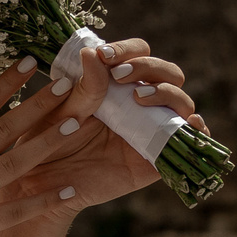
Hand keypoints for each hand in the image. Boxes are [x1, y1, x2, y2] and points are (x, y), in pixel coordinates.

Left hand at [0, 39, 203, 224]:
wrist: (39, 186)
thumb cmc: (44, 141)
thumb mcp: (60, 112)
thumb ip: (82, 88)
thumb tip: (92, 53)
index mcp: (114, 84)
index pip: (138, 54)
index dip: (130, 50)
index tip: (105, 56)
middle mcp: (138, 104)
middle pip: (168, 73)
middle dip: (150, 67)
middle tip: (121, 77)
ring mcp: (150, 130)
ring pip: (181, 102)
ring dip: (168, 93)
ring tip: (139, 98)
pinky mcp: (154, 159)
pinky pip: (186, 143)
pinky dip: (197, 131)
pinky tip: (189, 123)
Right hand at [0, 57, 97, 236]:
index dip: (4, 83)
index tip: (27, 61)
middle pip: (0, 130)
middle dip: (37, 105)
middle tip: (67, 83)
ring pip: (12, 165)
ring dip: (47, 143)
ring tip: (76, 123)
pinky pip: (11, 212)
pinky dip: (42, 201)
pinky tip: (68, 189)